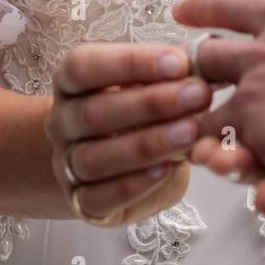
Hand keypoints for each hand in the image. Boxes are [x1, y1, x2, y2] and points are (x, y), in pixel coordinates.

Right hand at [45, 42, 211, 225]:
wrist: (112, 161)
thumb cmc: (136, 109)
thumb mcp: (146, 83)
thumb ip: (166, 73)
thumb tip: (202, 64)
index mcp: (70, 80)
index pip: (85, 65)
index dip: (131, 62)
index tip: (180, 62)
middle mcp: (61, 120)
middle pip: (94, 112)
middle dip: (151, 103)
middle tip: (198, 95)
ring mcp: (65, 163)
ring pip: (95, 158)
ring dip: (146, 145)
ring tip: (190, 134)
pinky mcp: (80, 202)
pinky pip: (98, 198)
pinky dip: (132, 186)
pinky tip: (165, 171)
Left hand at [174, 0, 264, 203]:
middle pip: (229, 11)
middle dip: (218, 32)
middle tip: (202, 54)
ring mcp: (263, 61)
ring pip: (210, 61)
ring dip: (205, 85)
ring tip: (201, 108)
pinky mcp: (248, 106)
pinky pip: (214, 119)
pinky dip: (213, 136)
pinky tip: (214, 150)